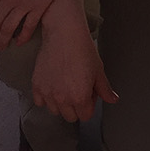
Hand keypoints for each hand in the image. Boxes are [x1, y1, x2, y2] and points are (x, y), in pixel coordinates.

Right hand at [30, 9, 117, 123]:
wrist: (64, 34)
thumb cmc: (82, 49)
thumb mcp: (98, 70)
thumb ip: (105, 89)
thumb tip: (112, 99)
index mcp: (80, 97)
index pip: (85, 116)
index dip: (90, 105)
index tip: (89, 94)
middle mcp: (62, 99)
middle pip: (70, 116)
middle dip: (76, 106)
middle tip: (78, 89)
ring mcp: (48, 93)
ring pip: (55, 111)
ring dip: (61, 103)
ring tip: (66, 85)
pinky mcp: (37, 86)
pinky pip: (40, 102)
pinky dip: (46, 97)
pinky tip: (54, 85)